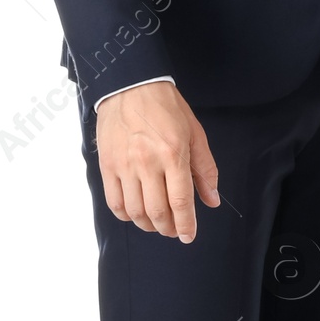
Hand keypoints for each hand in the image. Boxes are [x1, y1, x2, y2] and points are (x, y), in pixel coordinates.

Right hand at [95, 81, 220, 242]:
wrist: (131, 85)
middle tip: (174, 230)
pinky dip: (126, 215)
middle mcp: (148, 162)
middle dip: (168, 228)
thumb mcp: (195, 132)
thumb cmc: (166, 106)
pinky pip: (114, 203)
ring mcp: (124, 166)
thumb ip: (205, 168)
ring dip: (148, 225)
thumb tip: (212, 200)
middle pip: (157, 212)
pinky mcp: (107, 166)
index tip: (188, 236)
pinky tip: (135, 213)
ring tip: (157, 223)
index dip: (186, 224)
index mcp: (173, 153)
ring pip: (135, 212)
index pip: (181, 200)